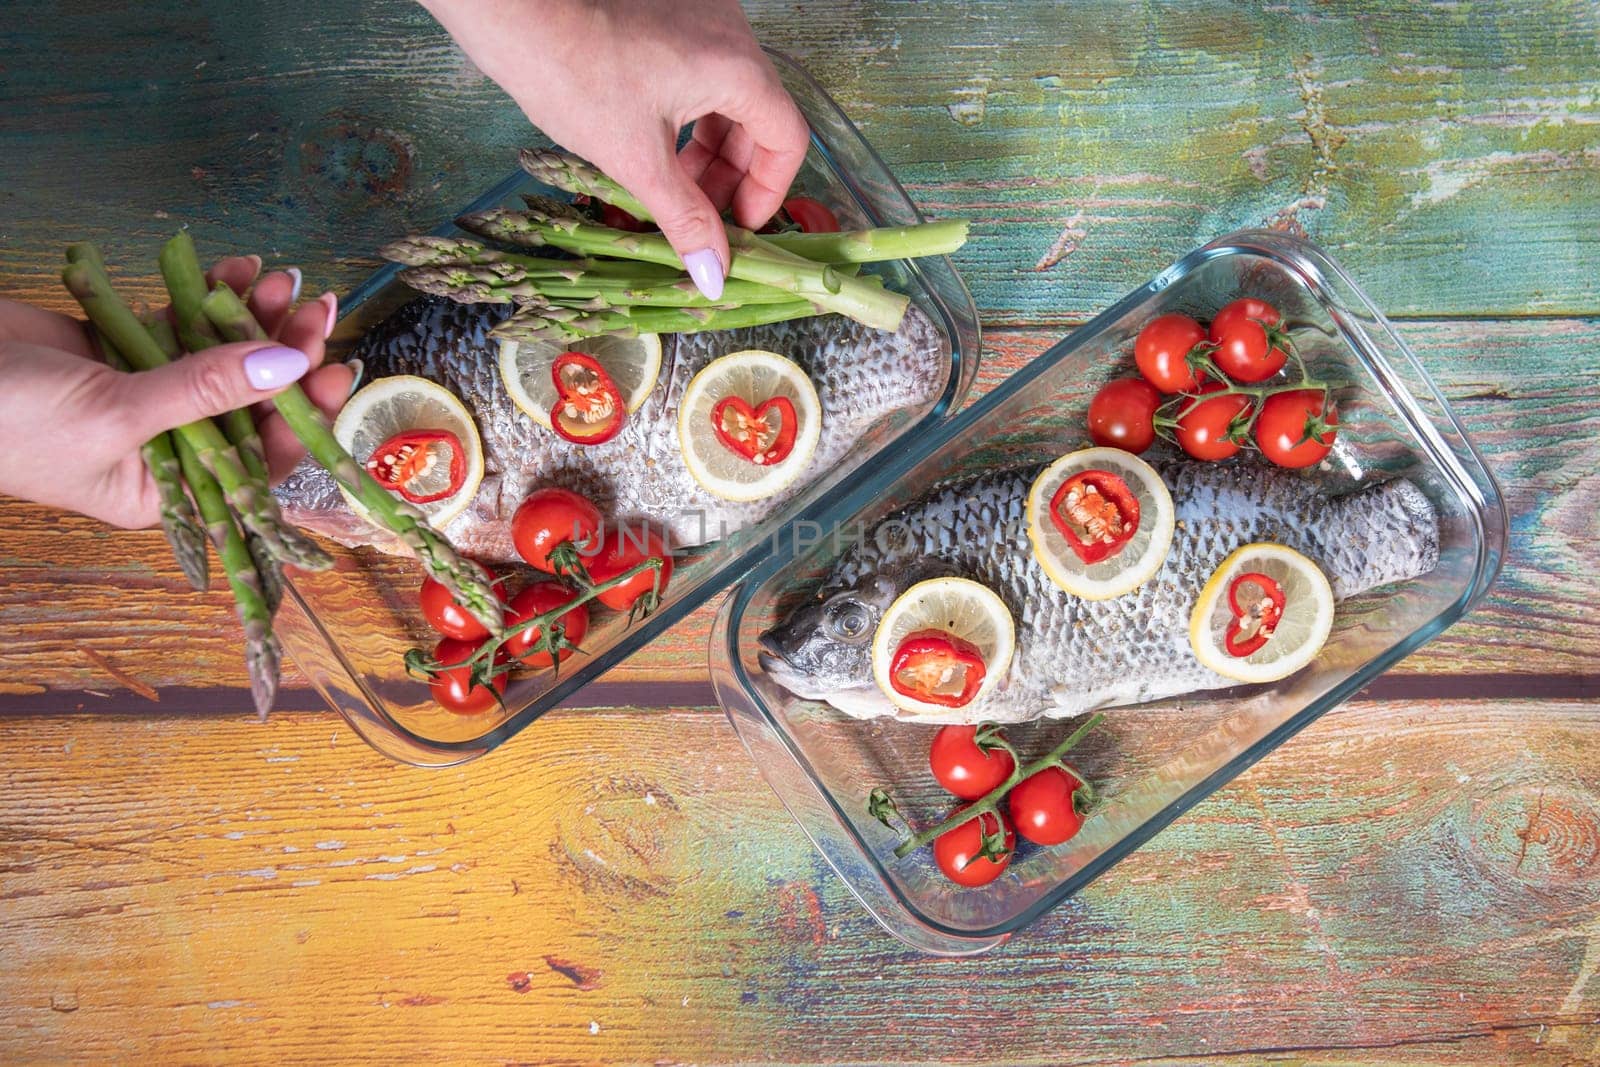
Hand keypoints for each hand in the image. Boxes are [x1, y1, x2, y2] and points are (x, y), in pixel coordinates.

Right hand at [0, 256, 354, 528]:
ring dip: (254, 318)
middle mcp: (168, 446)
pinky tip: (240, 271)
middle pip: (249, 400)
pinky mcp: (125, 345)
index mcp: (169, 491)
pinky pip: (184, 323)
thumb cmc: (3, 421)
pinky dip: (211, 296)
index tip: (338, 371)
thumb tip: (288, 367)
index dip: (303, 416)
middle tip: (317, 309)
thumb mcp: (113, 411)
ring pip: (223, 355)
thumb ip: (202, 389)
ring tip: (282, 281)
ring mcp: (147, 392)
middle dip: (286, 354)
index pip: (259, 460)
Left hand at [420, 0, 809, 298]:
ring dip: (705, 153)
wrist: (513, 13)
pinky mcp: (671, 15)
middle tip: (700, 220)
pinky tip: (654, 151)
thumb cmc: (571, 73)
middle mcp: (730, 34)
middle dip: (730, 177)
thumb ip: (685, 220)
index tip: (738, 227)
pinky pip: (699, 77)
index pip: (787, 138)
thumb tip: (715, 276)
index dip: (768, 192)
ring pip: (726, 100)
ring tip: (669, 191)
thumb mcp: (635, 159)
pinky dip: (686, 120)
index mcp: (736, 66)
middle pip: (757, 119)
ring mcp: (701, 19)